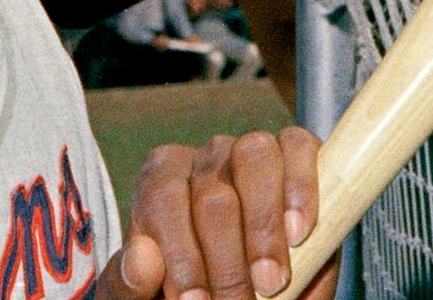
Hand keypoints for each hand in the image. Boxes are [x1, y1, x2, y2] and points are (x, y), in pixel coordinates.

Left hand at [96, 127, 337, 299]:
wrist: (233, 285)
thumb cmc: (185, 287)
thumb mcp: (147, 293)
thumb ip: (132, 281)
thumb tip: (143, 260)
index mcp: (161, 179)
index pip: (163, 201)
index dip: (179, 254)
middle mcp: (205, 156)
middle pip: (213, 194)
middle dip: (227, 263)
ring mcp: (251, 147)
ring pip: (253, 159)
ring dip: (263, 227)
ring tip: (271, 281)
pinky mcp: (294, 149)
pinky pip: (297, 148)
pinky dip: (301, 187)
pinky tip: (299, 233)